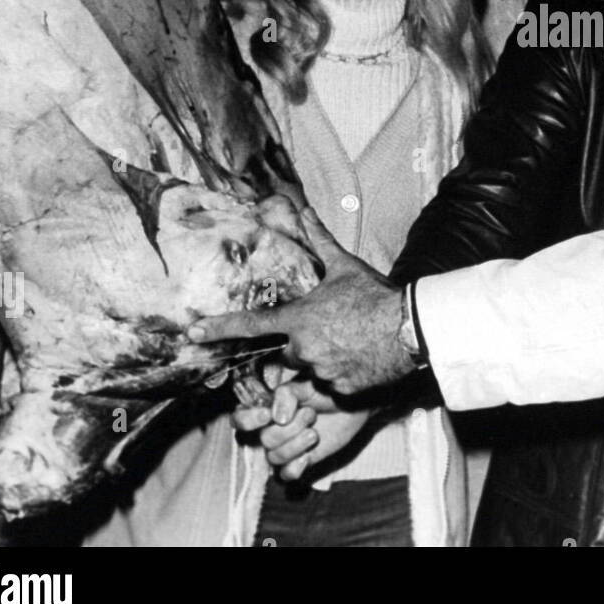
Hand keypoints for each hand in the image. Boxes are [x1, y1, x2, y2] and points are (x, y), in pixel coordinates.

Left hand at [190, 206, 412, 394]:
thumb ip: (320, 240)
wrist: (410, 328)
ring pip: (312, 371)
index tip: (192, 334)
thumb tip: (304, 209)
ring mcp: (321, 374)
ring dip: (325, 360)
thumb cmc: (376, 296)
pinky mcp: (341, 393)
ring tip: (354, 344)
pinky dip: (343, 376)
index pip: (252, 324)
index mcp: (300, 320)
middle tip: (335, 329)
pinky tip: (363, 360)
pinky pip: (333, 388)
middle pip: (290, 352)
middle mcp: (304, 350)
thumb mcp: (345, 266)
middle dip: (306, 343)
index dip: (219, 328)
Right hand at [233, 379, 368, 480]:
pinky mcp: (299, 462)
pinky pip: (285, 475)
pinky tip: (307, 458)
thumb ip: (287, 394)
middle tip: (311, 414)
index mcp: (266, 409)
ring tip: (314, 432)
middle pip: (263, 440)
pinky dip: (295, 468)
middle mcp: (270, 430)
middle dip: (290, 429)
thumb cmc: (325, 391)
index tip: (267, 415)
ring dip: (296, 445)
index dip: (248, 420)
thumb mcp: (305, 385)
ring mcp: (284, 448)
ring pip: (274, 458)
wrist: (351, 404)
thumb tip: (276, 416)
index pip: (240, 419)